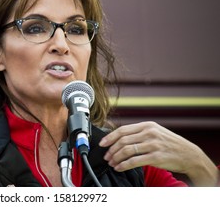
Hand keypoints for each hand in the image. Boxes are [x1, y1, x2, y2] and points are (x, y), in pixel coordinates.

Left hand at [99, 121, 218, 185]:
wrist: (189, 155)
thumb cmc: (170, 144)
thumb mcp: (156, 132)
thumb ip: (140, 132)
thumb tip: (120, 138)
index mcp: (147, 125)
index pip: (123, 130)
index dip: (110, 137)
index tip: (102, 143)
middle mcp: (149, 133)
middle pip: (123, 140)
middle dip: (111, 149)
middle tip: (106, 156)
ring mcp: (153, 145)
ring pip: (126, 150)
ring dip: (116, 158)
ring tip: (112, 162)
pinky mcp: (156, 157)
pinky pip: (134, 161)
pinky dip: (124, 165)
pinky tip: (119, 167)